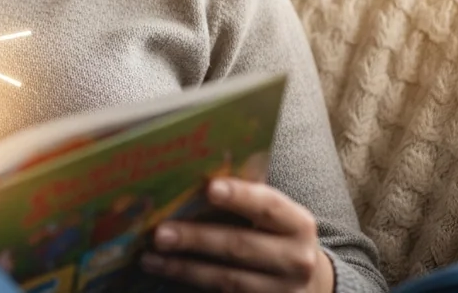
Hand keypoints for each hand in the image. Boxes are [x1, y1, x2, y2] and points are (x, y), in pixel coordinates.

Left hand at [140, 177, 333, 291]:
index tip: (209, 188)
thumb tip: (193, 175)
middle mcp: (295, 259)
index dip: (239, 196)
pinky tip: (166, 275)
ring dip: (184, 268)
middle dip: (197, 239)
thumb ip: (246, 200)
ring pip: (227, 279)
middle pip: (240, 246)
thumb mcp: (275, 219)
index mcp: (298, 224)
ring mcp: (282, 290)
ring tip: (150, 258)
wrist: (307, 284)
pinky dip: (192, 286)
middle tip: (160, 233)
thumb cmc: (276, 238)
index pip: (268, 206)